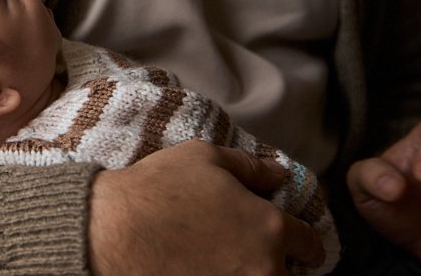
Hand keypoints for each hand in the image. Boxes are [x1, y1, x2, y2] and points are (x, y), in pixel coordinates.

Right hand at [88, 139, 324, 275]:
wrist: (110, 232)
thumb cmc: (157, 190)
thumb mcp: (204, 158)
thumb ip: (250, 167)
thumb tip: (277, 174)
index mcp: (269, 228)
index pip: (310, 244)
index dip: (305, 241)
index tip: (300, 244)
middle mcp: (263, 269)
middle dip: (275, 264)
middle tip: (249, 252)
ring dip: (250, 274)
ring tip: (224, 262)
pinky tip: (203, 269)